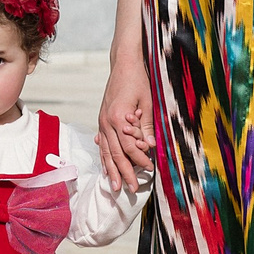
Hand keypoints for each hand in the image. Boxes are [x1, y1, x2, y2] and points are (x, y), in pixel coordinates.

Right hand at [97, 60, 154, 192]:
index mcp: (119, 118)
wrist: (124, 64)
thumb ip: (146, 125)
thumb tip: (150, 147)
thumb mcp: (147, 102)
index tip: (149, 170)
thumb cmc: (138, 80)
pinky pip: (102, 144)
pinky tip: (106, 168)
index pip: (130, 146)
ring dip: (111, 170)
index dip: (139, 160)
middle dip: (123, 173)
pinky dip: (104, 158)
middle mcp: (107, 122)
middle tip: (130, 190)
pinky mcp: (102, 119)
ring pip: (106, 151)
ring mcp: (102, 121)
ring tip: (115, 186)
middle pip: (115, 153)